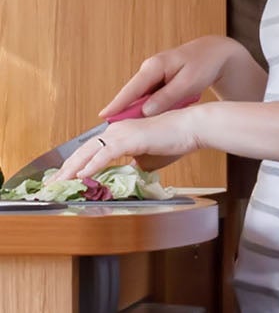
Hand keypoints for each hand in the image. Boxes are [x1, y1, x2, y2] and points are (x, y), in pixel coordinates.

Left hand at [54, 107, 206, 184]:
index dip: (75, 164)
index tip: (65, 178)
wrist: (192, 128)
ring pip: (88, 151)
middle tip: (53, 184)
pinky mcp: (129, 138)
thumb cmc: (176, 140)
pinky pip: (104, 154)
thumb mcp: (149, 158)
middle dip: (66, 168)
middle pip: (82, 150)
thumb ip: (134, 166)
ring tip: (61, 182)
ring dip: (72, 168)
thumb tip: (127, 177)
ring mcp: (120, 133)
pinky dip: (92, 165)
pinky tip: (82, 175)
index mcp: (118, 133)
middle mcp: (115, 130)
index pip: (90, 150)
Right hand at [101, 36, 258, 116]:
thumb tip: (145, 111)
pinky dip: (149, 108)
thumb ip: (167, 97)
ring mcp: (154, 75)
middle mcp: (149, 69)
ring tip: (126, 129)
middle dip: (123, 112)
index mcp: (154, 67)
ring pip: (141, 97)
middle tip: (112, 130)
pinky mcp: (160, 81)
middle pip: (132, 95)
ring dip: (136, 112)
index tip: (103, 117)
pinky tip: (146, 120)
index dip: (117, 104)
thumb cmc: (205, 65)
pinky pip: (150, 96)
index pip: (131, 89)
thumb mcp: (188, 82)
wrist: (217, 53)